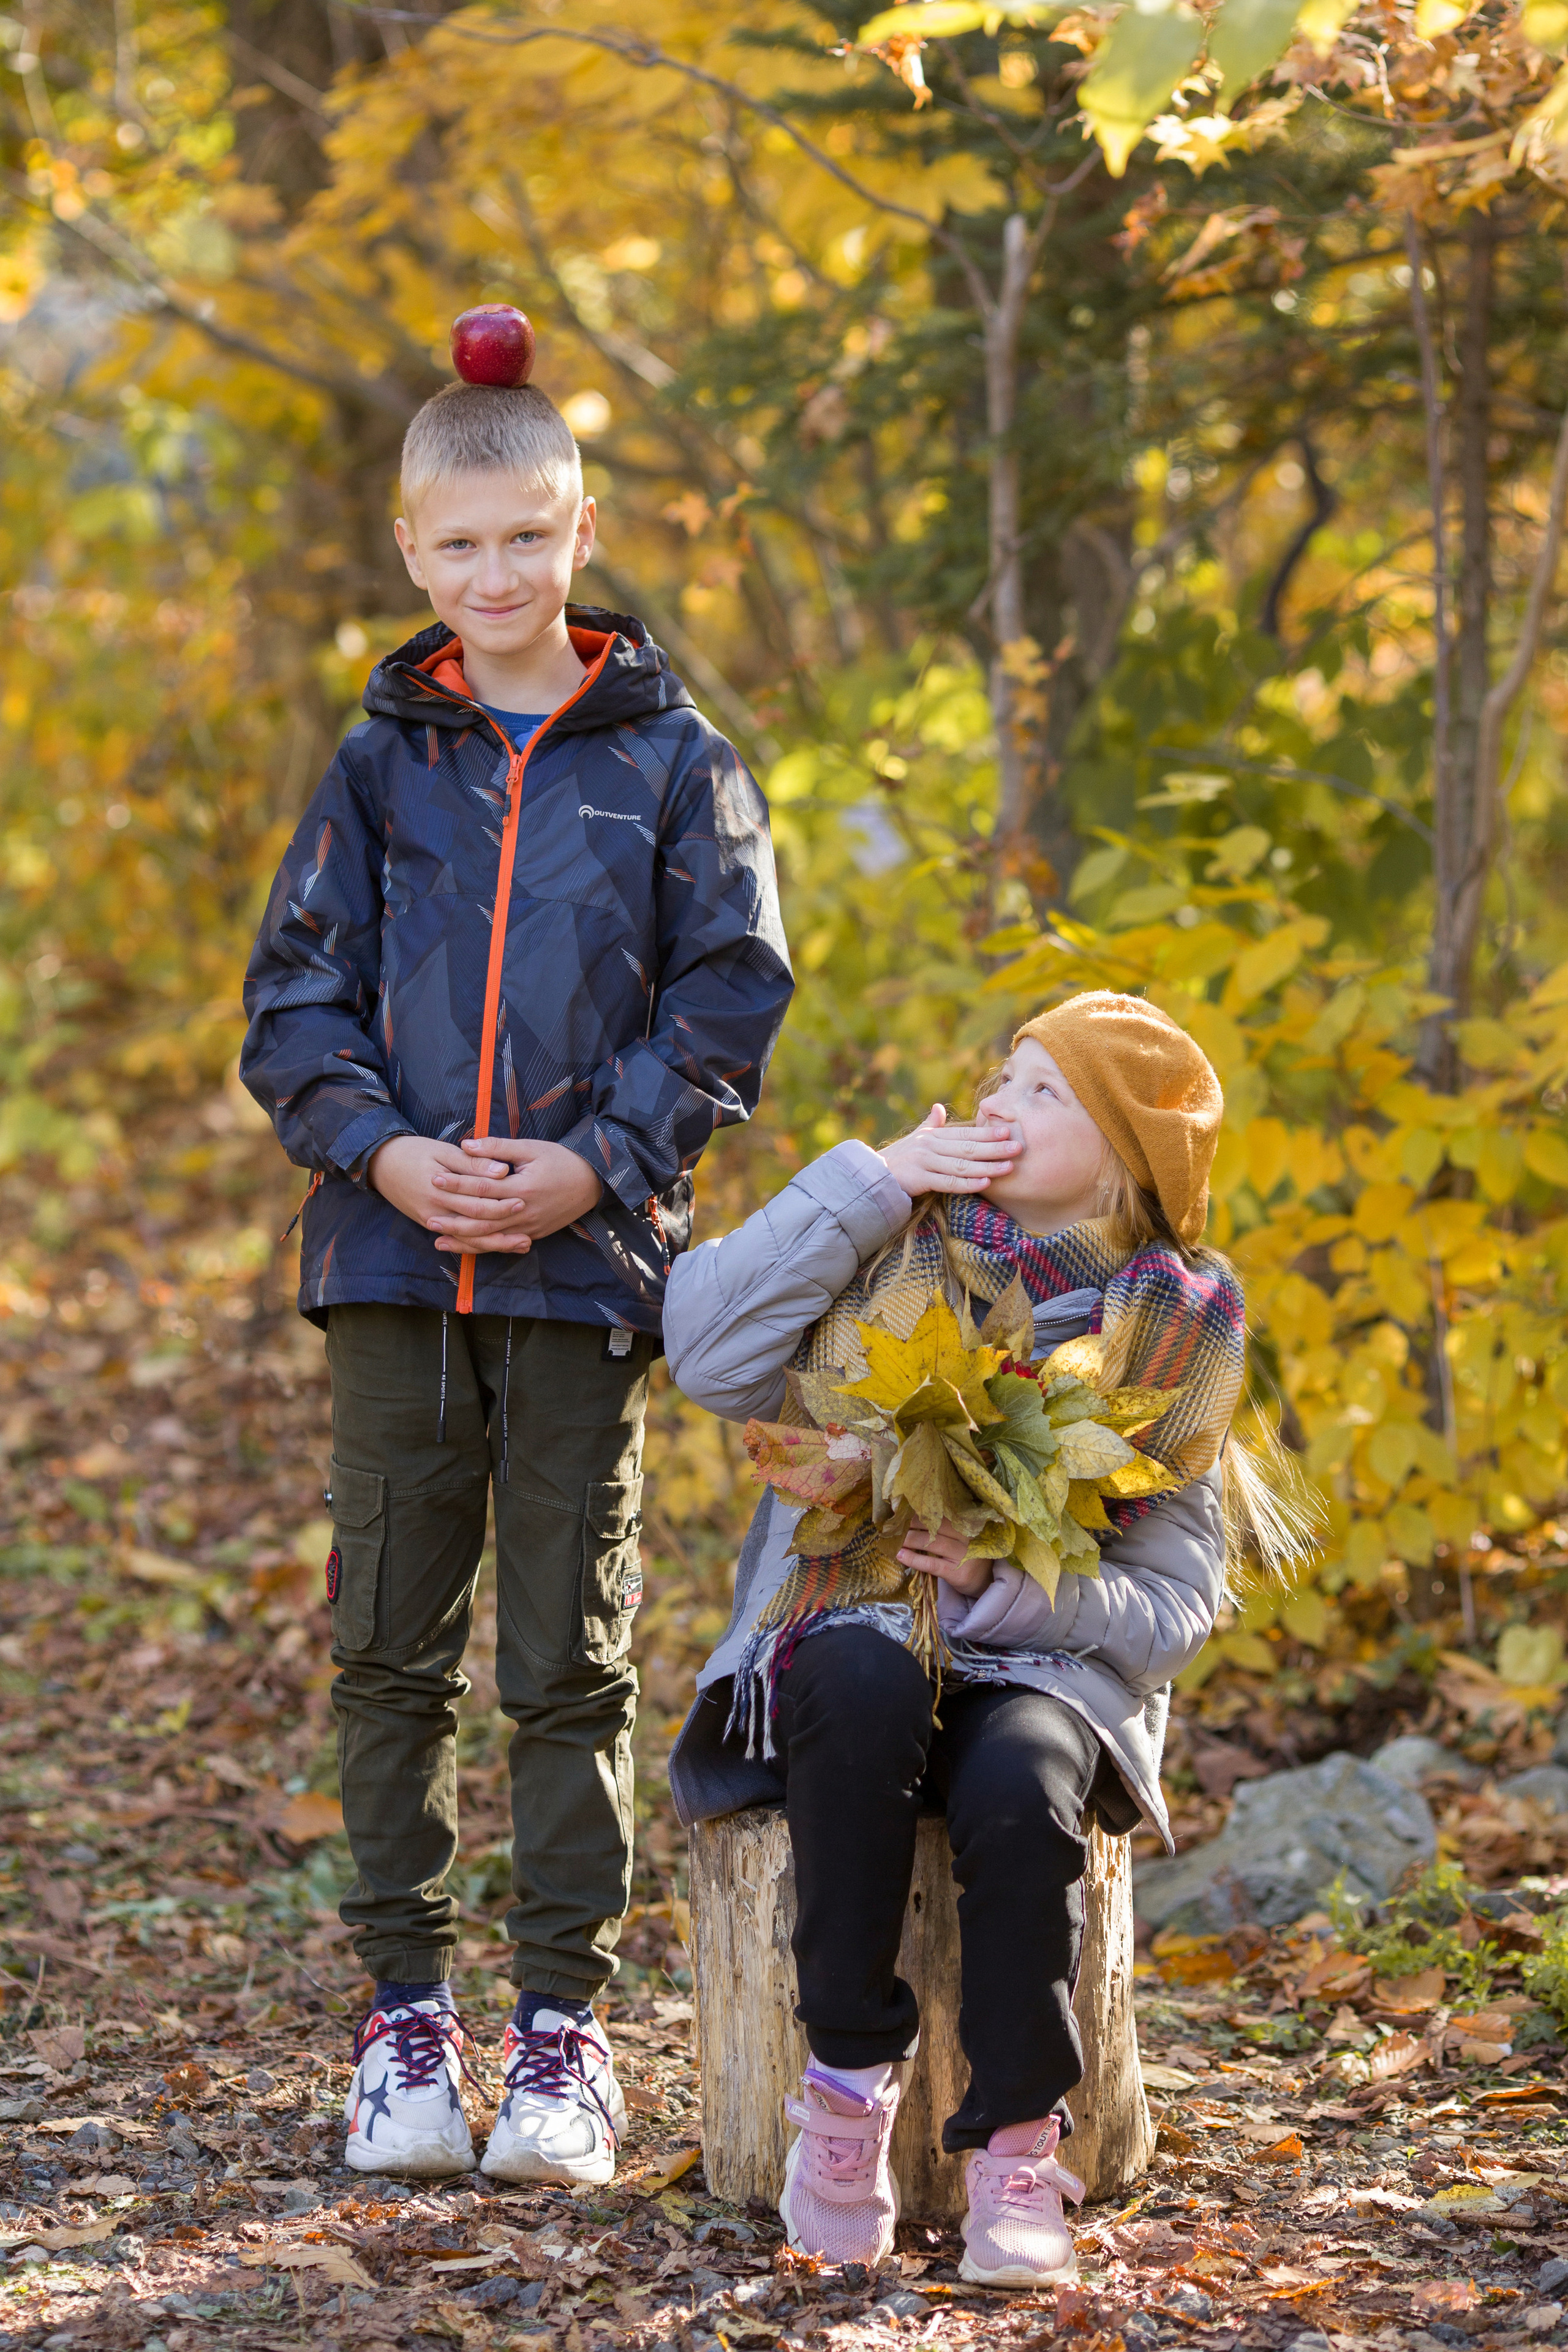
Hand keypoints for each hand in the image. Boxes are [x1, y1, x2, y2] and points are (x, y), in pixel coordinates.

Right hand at [367, 1134, 513, 1234]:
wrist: (380, 1165)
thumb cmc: (413, 1152)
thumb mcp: (442, 1151)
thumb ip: (472, 1163)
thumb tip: (502, 1171)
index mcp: (439, 1189)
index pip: (476, 1198)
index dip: (501, 1200)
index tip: (524, 1199)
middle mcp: (435, 1211)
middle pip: (475, 1223)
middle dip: (504, 1226)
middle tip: (529, 1229)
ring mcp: (432, 1221)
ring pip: (469, 1238)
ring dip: (496, 1243)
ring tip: (523, 1244)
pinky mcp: (431, 1225)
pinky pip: (458, 1239)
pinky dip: (479, 1244)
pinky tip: (498, 1245)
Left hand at [420, 1134, 603, 1253]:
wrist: (593, 1183)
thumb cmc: (562, 1160)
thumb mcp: (532, 1148)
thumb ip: (498, 1147)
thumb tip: (465, 1144)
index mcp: (523, 1187)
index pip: (482, 1188)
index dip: (457, 1184)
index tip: (435, 1178)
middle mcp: (524, 1212)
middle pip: (482, 1219)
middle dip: (454, 1218)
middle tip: (428, 1215)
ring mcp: (529, 1227)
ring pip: (490, 1238)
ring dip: (463, 1239)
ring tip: (438, 1238)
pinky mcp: (533, 1235)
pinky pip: (503, 1244)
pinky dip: (482, 1247)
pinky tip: (465, 1247)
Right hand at [879, 1103, 1018, 1199]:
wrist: (872, 1175)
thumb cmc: (898, 1157)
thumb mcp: (915, 1137)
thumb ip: (931, 1123)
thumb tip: (939, 1106)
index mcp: (933, 1136)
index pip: (965, 1134)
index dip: (987, 1133)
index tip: (1008, 1130)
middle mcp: (930, 1146)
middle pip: (968, 1148)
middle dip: (995, 1148)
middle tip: (1018, 1147)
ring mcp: (925, 1162)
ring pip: (962, 1165)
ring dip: (988, 1166)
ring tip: (1009, 1167)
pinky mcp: (920, 1179)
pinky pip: (949, 1183)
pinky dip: (968, 1183)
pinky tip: (985, 1183)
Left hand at [897, 1519, 996, 1598]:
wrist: (984, 1581)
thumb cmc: (968, 1555)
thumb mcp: (962, 1537)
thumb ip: (946, 1527)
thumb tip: (914, 1515)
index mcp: (968, 1524)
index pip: (943, 1514)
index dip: (923, 1511)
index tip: (906, 1509)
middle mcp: (967, 1537)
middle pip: (936, 1526)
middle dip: (913, 1524)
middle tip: (897, 1524)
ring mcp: (963, 1555)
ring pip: (932, 1543)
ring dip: (910, 1540)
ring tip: (896, 1539)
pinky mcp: (956, 1572)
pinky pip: (931, 1564)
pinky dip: (914, 1559)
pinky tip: (901, 1556)